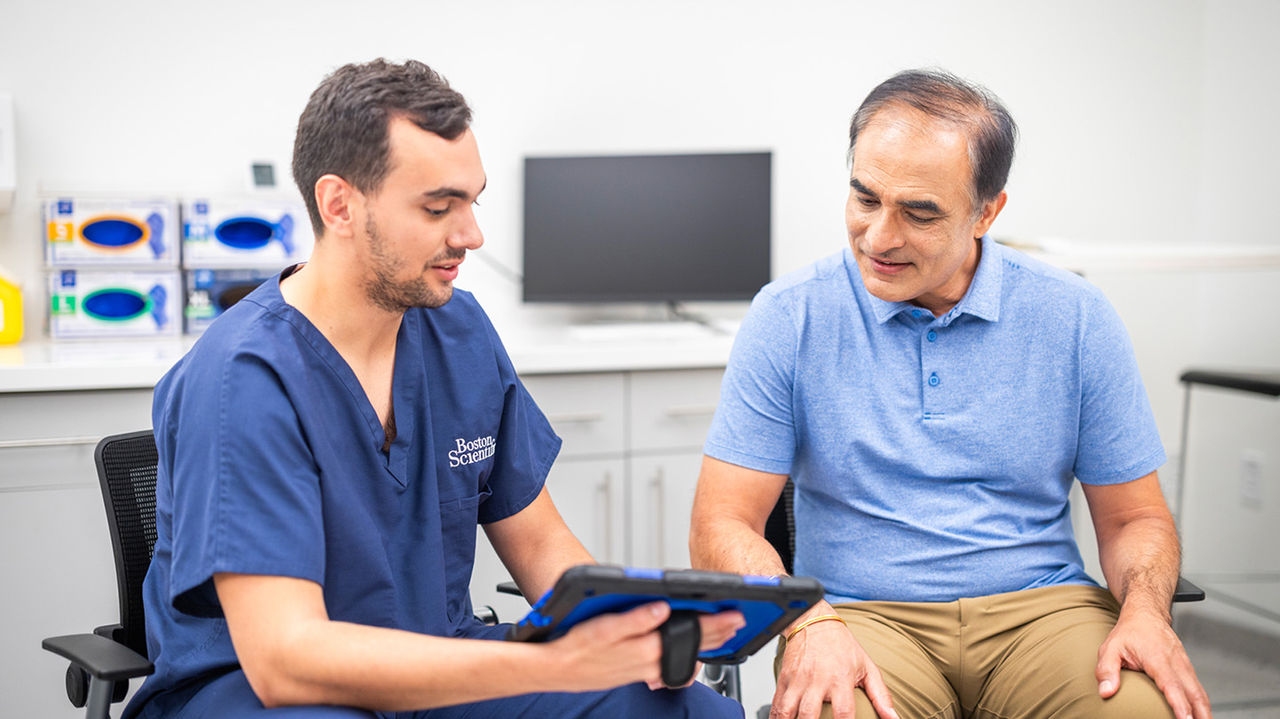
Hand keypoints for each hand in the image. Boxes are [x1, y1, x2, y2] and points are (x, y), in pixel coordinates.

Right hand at [550, 602, 744, 692]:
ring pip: (682, 657)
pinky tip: (686, 652)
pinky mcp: (634, 671)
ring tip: (720, 636)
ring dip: (703, 645)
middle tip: (737, 623)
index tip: (735, 615)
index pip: (689, 635)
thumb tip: (663, 608)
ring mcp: (642, 670)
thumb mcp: (604, 626)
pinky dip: (683, 655)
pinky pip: (668, 663)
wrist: (555, 670)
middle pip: (692, 648)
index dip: (716, 624)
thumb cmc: (575, 648)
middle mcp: (648, 664)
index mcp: (645, 650)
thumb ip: (636, 618)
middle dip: (718, 634)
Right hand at [772, 603, 896, 718]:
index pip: (844, 713)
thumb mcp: (867, 667)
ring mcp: (798, 680)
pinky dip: (776, 717)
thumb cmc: (842, 645)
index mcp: (840, 679)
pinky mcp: (784, 678)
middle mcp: (817, 680)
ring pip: (787, 711)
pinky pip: (776, 704)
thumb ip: (881, 696)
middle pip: (809, 715)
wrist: (814, 621)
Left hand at [1095, 609, 1211, 718]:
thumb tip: (1106, 692)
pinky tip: (1200, 716)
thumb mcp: (1110, 648)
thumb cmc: (1128, 633)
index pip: (1172, 685)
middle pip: (1194, 693)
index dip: (1180, 705)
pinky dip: (1202, 704)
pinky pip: (1198, 689)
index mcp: (1158, 659)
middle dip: (1200, 714)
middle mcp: (1176, 663)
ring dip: (1205, 712)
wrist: (1146, 614)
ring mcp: (1185, 665)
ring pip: (1200, 693)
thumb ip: (1107, 670)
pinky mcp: (1188, 668)